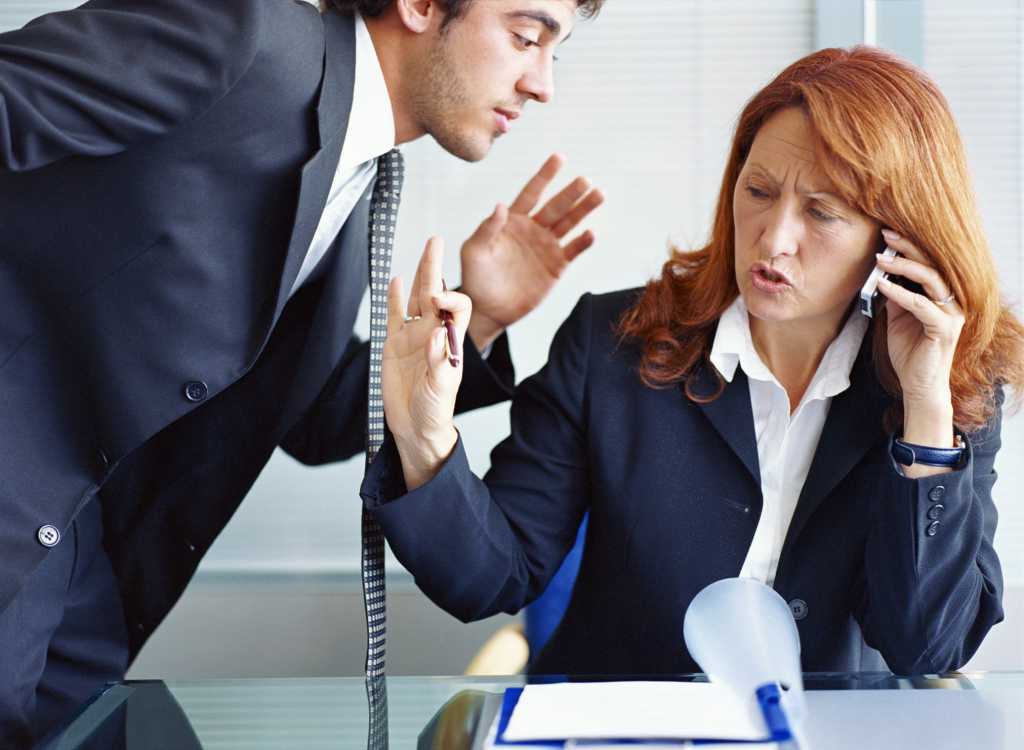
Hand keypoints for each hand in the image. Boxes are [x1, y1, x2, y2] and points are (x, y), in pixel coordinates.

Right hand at [382, 237, 471, 488]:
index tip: (437, 300)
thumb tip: (436, 333)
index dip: (450, 299)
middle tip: (435, 241)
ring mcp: (414, 337)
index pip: (457, 308)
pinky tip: (395, 280)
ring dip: (419, 275)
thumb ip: (438, 363)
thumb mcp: (440, 391)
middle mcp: (434, 334)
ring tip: (424, 249)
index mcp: (450, 343)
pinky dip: (394, 298)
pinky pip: (394, 316)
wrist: (416, 428)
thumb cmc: (435, 411)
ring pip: (416, 298)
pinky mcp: (394, 345)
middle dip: (435, 268)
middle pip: (436, 293)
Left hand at [460, 154, 604, 349]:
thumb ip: (486, 228)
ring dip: (583, 210)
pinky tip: (591, 233)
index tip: (559, 157)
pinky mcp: (556, 267)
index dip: (545, 175)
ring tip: (599, 194)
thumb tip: (501, 205)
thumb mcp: (473, 251)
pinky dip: (582, 242)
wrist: (487, 309)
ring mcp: (546, 247)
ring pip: (569, 223)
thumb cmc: (476, 277)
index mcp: (513, 221)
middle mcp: (533, 230)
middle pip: (556, 206)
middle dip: (570, 193)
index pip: (532, 193)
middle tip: (584, 180)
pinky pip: (572, 251)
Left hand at [876, 228, 963, 456]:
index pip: (929, 264)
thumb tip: (883, 275)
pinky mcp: (944, 329)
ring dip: (904, 266)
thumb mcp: (897, 318)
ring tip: (882, 258)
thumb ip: (896, 297)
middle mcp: (952, 302)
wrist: (917, 384)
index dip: (910, 248)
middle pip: (933, 265)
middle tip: (886, 235)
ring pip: (931, 280)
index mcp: (942, 297)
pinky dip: (900, 293)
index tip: (887, 235)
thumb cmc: (909, 352)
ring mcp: (951, 315)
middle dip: (908, 248)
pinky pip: (921, 305)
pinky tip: (883, 285)